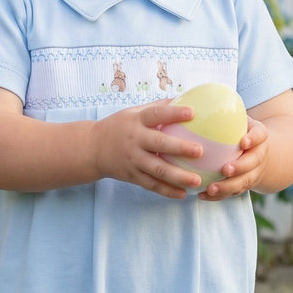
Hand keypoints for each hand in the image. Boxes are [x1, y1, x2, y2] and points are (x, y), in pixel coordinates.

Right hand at [90, 99, 204, 197]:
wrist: (92, 149)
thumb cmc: (120, 126)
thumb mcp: (134, 112)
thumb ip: (158, 107)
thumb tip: (188, 99)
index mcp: (137, 121)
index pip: (156, 114)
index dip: (173, 113)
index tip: (192, 113)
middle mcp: (135, 140)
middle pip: (159, 144)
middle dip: (180, 148)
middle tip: (200, 151)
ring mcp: (133, 160)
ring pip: (157, 170)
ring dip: (178, 176)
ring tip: (197, 181)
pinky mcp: (132, 176)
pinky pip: (151, 185)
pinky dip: (167, 191)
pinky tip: (183, 194)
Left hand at [200, 117, 269, 200]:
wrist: (261, 152)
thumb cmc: (241, 130)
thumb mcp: (238, 118)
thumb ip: (223, 112)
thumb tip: (193, 100)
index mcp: (259, 137)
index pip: (260, 135)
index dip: (253, 139)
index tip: (243, 142)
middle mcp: (259, 156)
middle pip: (253, 163)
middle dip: (240, 168)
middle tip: (225, 169)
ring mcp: (253, 172)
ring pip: (243, 182)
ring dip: (228, 187)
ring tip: (211, 189)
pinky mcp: (244, 184)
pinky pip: (233, 192)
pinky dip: (219, 196)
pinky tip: (202, 195)